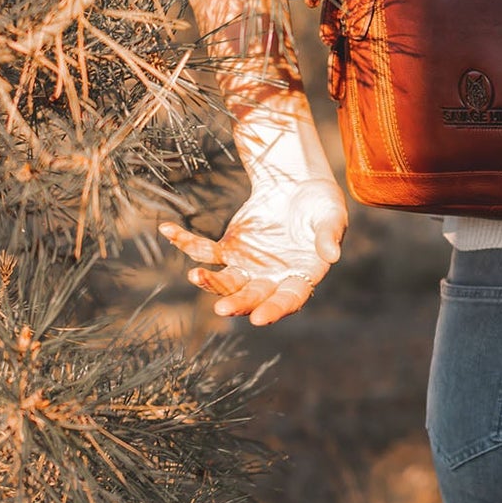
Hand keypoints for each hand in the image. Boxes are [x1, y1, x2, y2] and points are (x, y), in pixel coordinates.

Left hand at [161, 172, 346, 325]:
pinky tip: (168, 230)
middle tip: (222, 309)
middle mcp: (272, 278)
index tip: (259, 319)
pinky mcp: (228, 248)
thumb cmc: (321, 203)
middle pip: (253, 296)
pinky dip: (185, 242)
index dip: (275, 310)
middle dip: (238, 303)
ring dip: (209, 282)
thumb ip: (329, 235)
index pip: (289, 299)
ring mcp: (247, 266)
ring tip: (195, 275)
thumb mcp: (331, 216)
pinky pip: (204, 250)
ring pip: (225, 281)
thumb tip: (332, 256)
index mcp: (301, 276)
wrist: (298, 184)